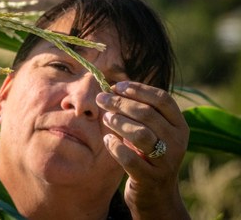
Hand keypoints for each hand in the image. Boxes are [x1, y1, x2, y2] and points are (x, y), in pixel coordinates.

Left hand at [96, 81, 189, 219]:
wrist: (156, 195)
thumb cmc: (147, 155)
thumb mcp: (151, 132)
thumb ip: (138, 112)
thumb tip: (112, 89)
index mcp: (179, 125)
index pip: (162, 99)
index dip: (138, 89)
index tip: (117, 86)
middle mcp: (177, 142)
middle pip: (148, 114)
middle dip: (120, 103)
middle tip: (101, 99)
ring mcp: (166, 161)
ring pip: (141, 134)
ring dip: (119, 122)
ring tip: (106, 119)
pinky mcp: (150, 178)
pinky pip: (130, 159)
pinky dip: (115, 147)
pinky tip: (107, 140)